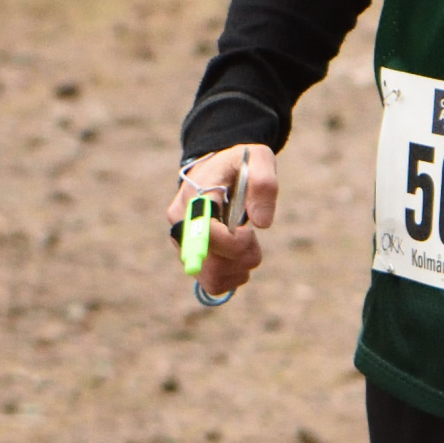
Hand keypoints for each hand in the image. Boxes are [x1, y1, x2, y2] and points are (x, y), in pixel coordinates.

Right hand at [168, 143, 277, 298]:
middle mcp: (180, 225)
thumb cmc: (239, 164)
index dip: (232, 243)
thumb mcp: (258, 158)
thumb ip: (264, 183)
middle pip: (210, 263)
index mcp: (193, 199)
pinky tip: (239, 258)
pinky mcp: (191, 259)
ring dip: (239, 268)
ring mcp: (182, 245)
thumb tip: (262, 224)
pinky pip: (212, 284)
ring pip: (212, 278)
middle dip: (242, 256)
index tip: (249, 232)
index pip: (203, 234)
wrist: (218, 169)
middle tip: (252, 236)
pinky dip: (233, 277)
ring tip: (248, 246)